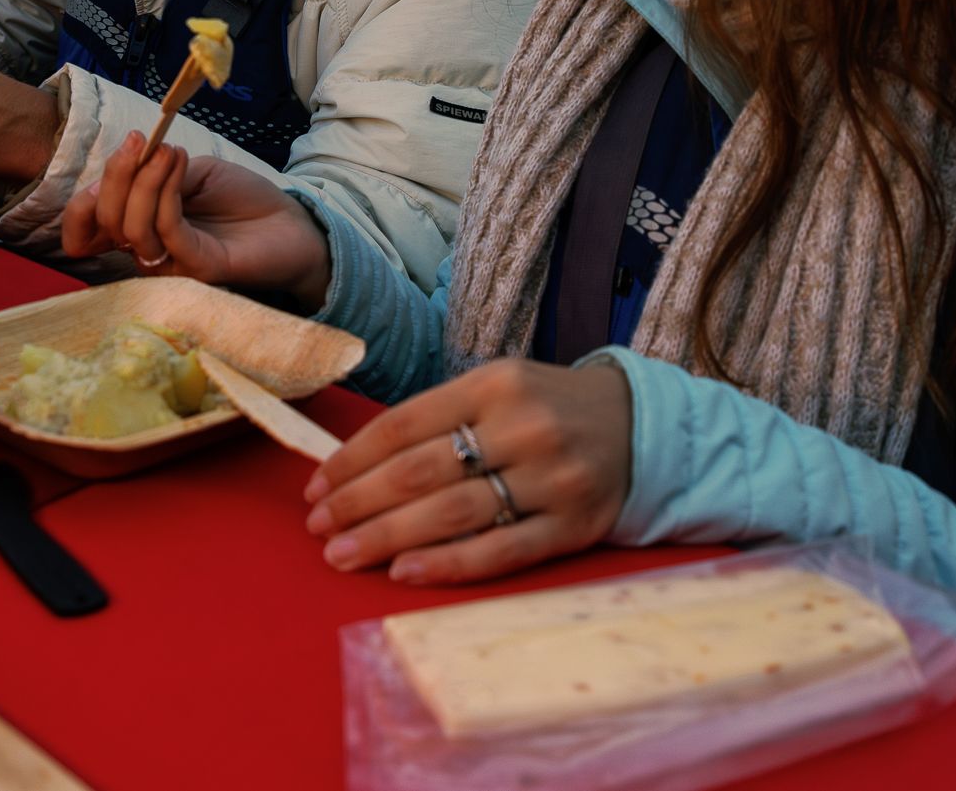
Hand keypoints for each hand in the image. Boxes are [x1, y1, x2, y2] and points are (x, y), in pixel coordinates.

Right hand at [62, 134, 331, 304]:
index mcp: (139, 227)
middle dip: (116, 176)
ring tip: (168, 150)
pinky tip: (179, 164)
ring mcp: (170, 263)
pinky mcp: (197, 267)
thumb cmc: (242, 199)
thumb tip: (127, 161)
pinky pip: (166, 230)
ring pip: (131, 228)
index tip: (123, 152)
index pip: (88, 229)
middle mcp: (147, 250)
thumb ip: (155, 173)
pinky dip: (166, 192)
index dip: (82, 203)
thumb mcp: (192, 173)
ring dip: (145, 181)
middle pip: (105, 222)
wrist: (291, 223)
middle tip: (141, 139)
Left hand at [303, 359, 633, 584]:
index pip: (403, 424)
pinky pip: (500, 551)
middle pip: (420, 472)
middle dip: (358, 503)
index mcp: (493, 383)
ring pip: (452, 514)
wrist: (640, 426)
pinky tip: (405, 572)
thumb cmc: (545, 409)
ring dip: (387, 538)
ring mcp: (552, 478)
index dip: (351, 460)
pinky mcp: (573, 526)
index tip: (315, 489)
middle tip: (318, 528)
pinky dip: (448, 565)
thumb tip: (353, 466)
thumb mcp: (496, 389)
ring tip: (343, 554)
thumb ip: (436, 419)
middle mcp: (523, 426)